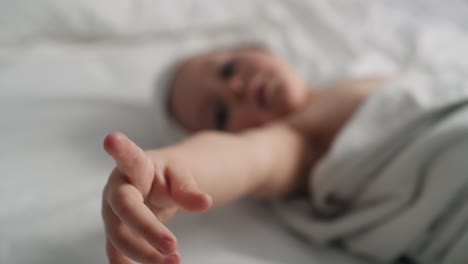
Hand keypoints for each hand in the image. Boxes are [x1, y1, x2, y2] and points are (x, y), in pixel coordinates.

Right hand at [102, 132, 211, 263]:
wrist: (160, 186)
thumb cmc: (168, 175)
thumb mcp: (183, 175)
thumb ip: (190, 188)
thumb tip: (204, 203)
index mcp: (136, 165)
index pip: (129, 157)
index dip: (120, 149)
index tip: (112, 139)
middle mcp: (118, 187)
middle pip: (125, 208)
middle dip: (146, 229)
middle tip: (172, 245)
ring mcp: (113, 211)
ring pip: (119, 234)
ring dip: (143, 252)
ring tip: (174, 260)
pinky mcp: (116, 229)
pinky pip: (116, 249)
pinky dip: (126, 262)